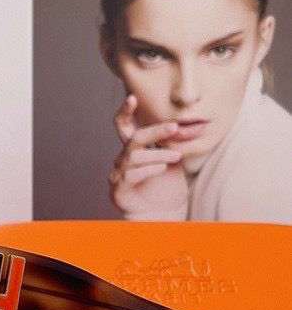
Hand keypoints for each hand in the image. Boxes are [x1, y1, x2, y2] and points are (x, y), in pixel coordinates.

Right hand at [109, 94, 187, 217]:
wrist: (161, 212)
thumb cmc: (165, 185)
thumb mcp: (172, 159)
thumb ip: (173, 143)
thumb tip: (191, 122)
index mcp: (134, 147)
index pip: (124, 124)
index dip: (126, 111)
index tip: (132, 96)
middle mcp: (124, 157)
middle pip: (134, 138)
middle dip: (154, 131)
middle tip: (174, 127)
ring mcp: (119, 172)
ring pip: (136, 156)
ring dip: (159, 155)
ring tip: (176, 158)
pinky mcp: (119, 188)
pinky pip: (132, 174)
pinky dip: (149, 170)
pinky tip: (162, 170)